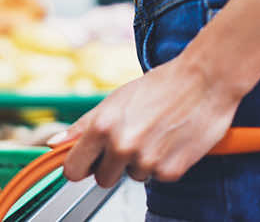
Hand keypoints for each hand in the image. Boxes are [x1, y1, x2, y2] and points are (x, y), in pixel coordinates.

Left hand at [48, 54, 242, 187]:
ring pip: (133, 177)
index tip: (89, 161)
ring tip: (156, 134)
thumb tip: (54, 143)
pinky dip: (164, 164)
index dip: (81, 166)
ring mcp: (147, 161)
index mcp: (102, 126)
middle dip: (113, 165)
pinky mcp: (171, 171)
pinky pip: (158, 177)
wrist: (205, 80)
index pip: (73, 170)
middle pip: (102, 179)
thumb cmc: (161, 85)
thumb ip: (83, 125)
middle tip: (131, 140)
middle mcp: (122, 145)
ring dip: (141, 162)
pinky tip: (171, 141)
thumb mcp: (116, 99)